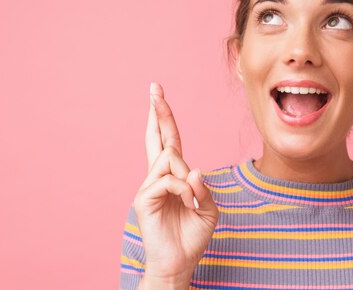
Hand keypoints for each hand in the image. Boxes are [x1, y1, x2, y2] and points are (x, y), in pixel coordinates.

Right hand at [133, 83, 218, 287]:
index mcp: (174, 176)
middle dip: (158, 112)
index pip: (169, 141)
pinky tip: (186, 203)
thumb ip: (203, 188)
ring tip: (190, 200)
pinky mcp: (144, 198)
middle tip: (155, 87)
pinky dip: (183, 190)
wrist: (179, 263)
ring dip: (185, 177)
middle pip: (157, 138)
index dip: (164, 118)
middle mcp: (158, 177)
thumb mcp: (208, 209)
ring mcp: (149, 186)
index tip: (158, 95)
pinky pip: (168, 180)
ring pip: (169, 159)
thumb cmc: (192, 236)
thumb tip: (193, 169)